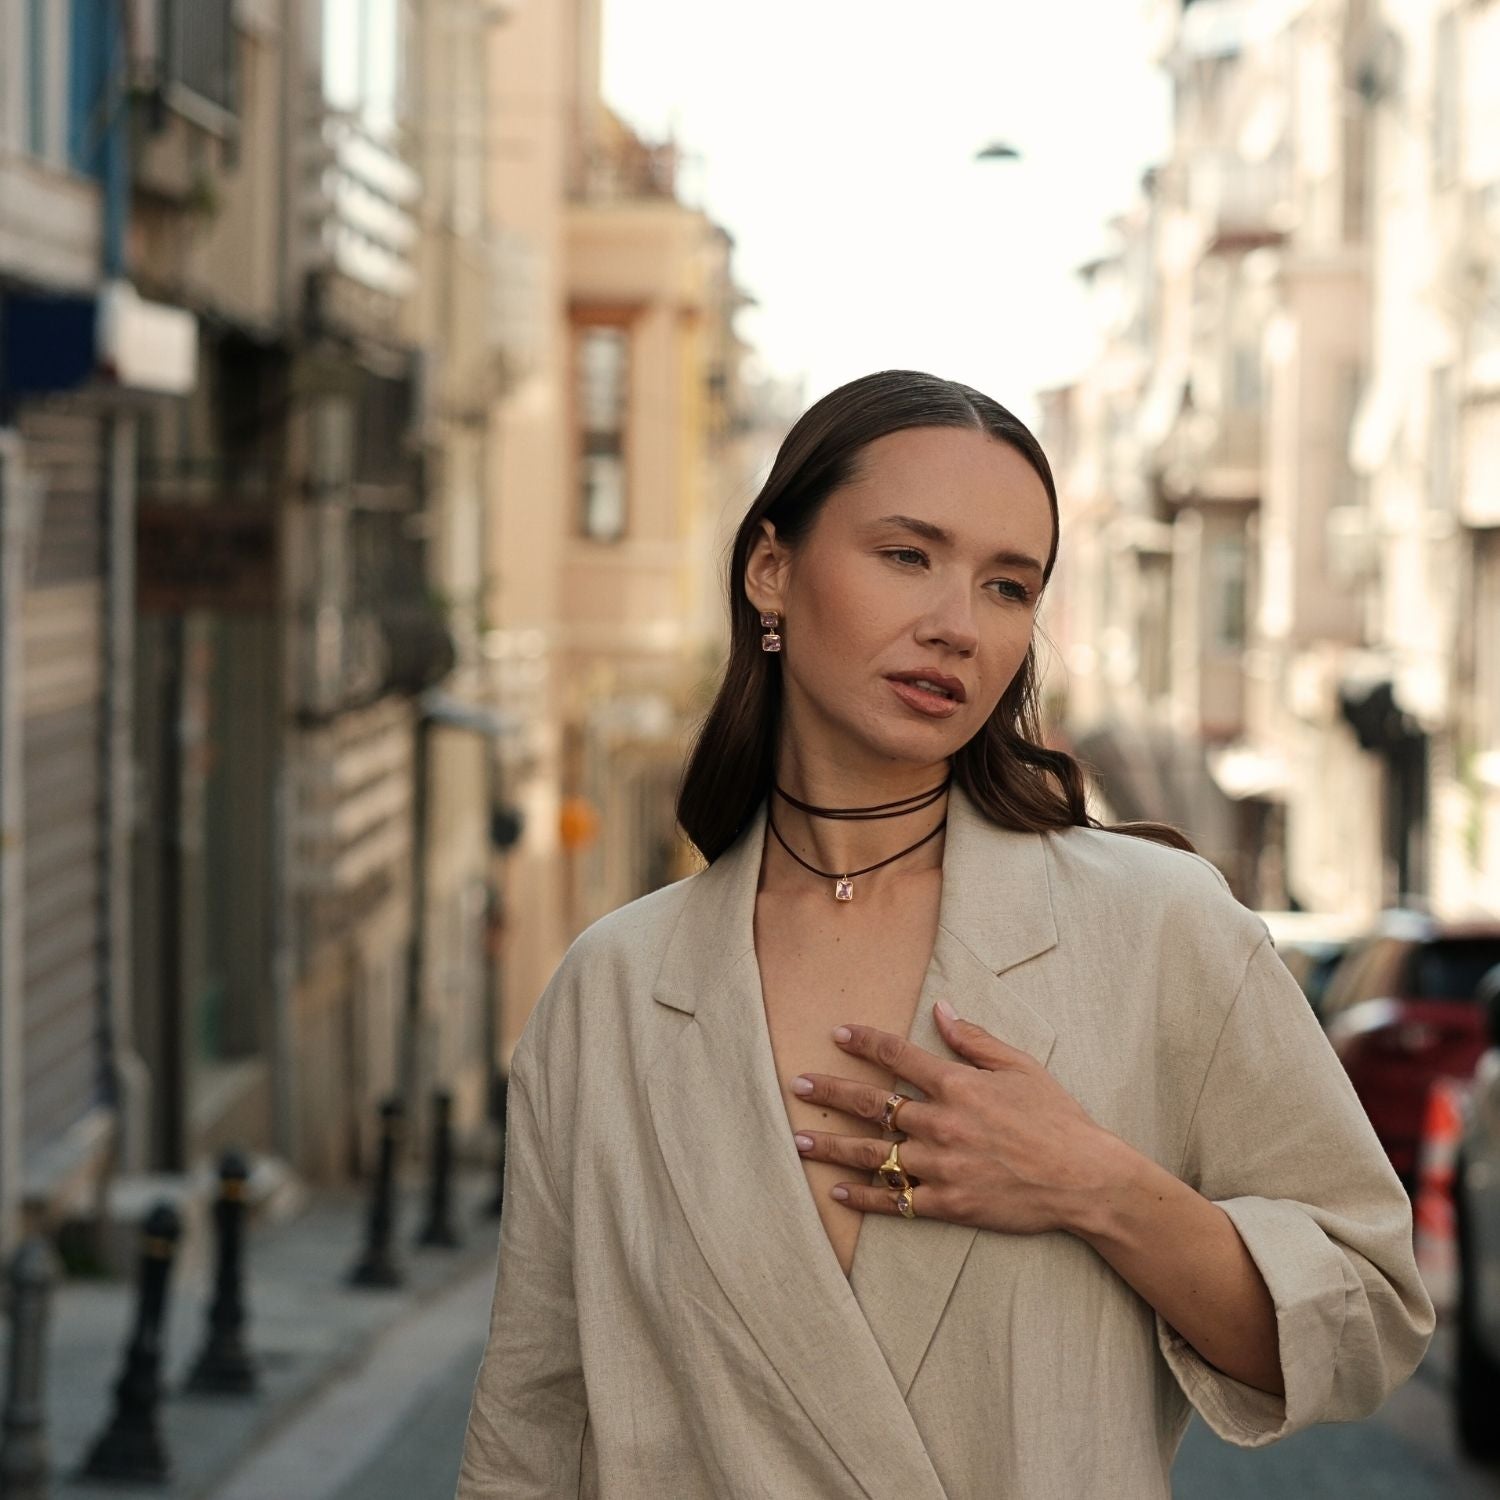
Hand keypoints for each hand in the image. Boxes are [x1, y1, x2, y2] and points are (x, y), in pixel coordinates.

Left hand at [791, 1001, 1116, 1234]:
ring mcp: (942, 1166)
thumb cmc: (1056, 1118)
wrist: (1084, 1179)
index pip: (898, 1057)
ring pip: (874, 1153)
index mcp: (958, 1085)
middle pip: (873, 1104)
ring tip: (799, 1139)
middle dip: (831, 1091)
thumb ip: (974, 1040)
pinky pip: (895, 1200)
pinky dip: (863, 1196)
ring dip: (832, 1146)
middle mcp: (942, 1122)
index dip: (865, 1042)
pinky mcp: (947, 1204)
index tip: (838, 1034)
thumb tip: (940, 1010)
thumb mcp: (1020, 1066)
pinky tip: (835, 1191)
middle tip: (798, 1084)